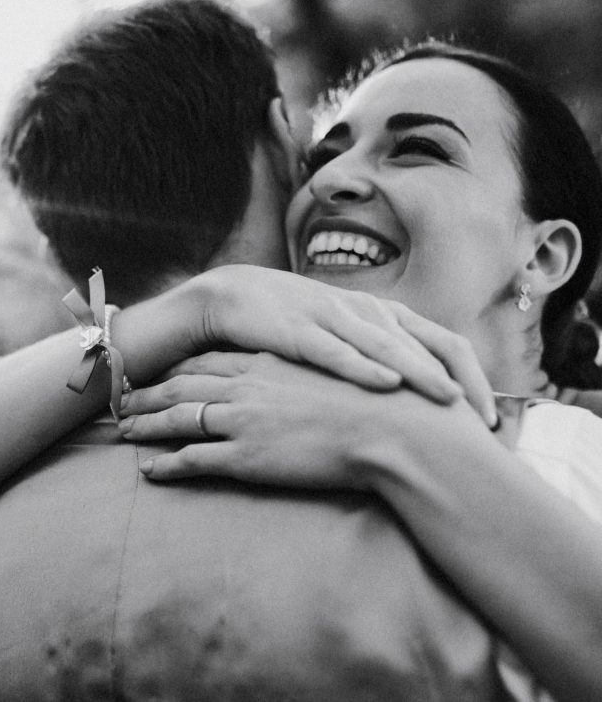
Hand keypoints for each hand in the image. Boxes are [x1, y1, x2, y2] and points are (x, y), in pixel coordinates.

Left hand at [118, 352, 466, 487]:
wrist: (394, 429)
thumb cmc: (377, 401)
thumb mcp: (336, 371)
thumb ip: (310, 370)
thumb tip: (304, 376)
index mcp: (268, 362)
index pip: (209, 361)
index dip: (179, 368)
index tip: (159, 372)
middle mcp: (247, 386)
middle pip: (182, 386)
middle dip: (149, 392)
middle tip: (123, 397)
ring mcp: (242, 420)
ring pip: (178, 419)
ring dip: (146, 425)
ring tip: (123, 430)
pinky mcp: (246, 456)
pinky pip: (193, 460)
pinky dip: (167, 465)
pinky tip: (149, 471)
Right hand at [191, 266, 495, 425]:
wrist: (229, 298)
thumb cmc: (291, 325)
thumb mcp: (341, 337)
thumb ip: (377, 358)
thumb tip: (419, 400)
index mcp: (382, 315)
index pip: (446, 343)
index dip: (474, 377)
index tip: (492, 418)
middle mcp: (367, 311)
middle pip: (429, 344)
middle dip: (461, 383)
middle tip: (487, 422)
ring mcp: (333, 317)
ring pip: (388, 346)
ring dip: (421, 373)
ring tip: (451, 399)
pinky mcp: (298, 330)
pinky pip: (336, 351)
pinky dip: (363, 367)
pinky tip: (386, 384)